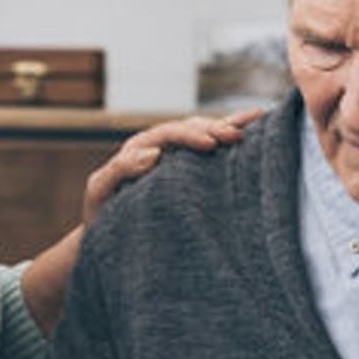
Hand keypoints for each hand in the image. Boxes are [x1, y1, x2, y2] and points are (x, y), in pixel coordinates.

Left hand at [83, 109, 262, 223]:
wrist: (107, 236)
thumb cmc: (102, 214)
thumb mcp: (101, 191)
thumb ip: (119, 170)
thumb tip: (152, 154)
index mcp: (139, 148)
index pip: (168, 134)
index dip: (189, 136)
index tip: (209, 145)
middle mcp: (159, 146)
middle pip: (190, 128)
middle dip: (214, 129)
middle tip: (235, 137)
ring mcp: (175, 157)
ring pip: (204, 132)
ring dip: (227, 126)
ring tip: (253, 123)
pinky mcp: (190, 170)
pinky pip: (212, 146)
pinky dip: (232, 129)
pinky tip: (258, 121)